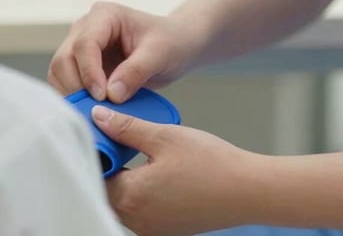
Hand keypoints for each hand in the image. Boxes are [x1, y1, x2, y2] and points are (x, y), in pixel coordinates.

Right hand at [48, 3, 201, 102]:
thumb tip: (111, 95)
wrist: (174, 45)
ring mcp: (80, 45)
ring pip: (59, 72)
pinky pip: (66, 82)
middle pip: (65, 58)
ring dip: (72, 95)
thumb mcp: (159, 54)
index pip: (85, 44)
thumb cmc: (170, 42)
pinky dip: (74, 98)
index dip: (90, 73)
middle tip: (96, 111)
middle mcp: (86, 27)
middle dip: (77, 87)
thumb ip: (135, 71)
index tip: (103, 97)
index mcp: (104, 15)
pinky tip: (89, 112)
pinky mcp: (80, 64)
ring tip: (94, 114)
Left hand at [93, 106, 256, 235]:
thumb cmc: (210, 163)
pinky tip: (155, 167)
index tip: (100, 130)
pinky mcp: (165, 229)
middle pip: (106, 189)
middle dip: (109, 162)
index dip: (95, 149)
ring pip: (122, 199)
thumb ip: (126, 128)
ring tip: (137, 148)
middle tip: (119, 135)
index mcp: (131, 197)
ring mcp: (151, 228)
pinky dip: (140, 188)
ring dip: (124, 175)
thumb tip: (98, 118)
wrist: (247, 190)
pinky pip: (141, 208)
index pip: (94, 174)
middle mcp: (137, 220)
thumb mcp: (163, 136)